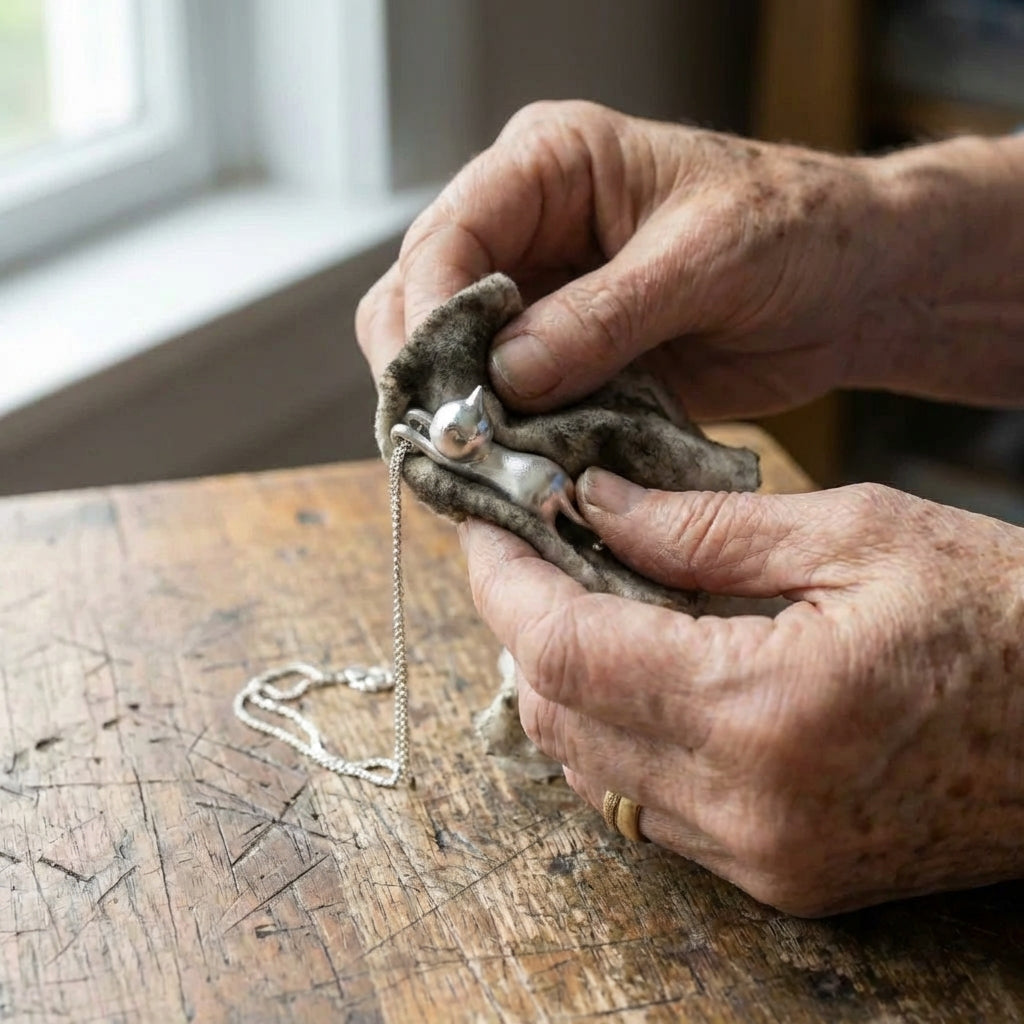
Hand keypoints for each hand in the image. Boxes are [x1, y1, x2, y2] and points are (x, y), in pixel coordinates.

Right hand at [356, 100, 1023, 417]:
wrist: (850, 288)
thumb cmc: (794, 232)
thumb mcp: (704, 259)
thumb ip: (602, 316)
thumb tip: (506, 378)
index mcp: (549, 166)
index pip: (446, 235)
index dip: (431, 314)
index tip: (446, 391)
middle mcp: (526, 229)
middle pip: (422, 299)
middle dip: (429, 373)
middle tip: (453, 442)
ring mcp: (539, 301)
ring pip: (450, 360)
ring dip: (459, 414)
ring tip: (479, 467)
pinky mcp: (562, 361)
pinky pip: (505, 405)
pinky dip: (502, 441)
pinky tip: (513, 473)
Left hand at [461, 477, 1023, 915]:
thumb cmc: (1005, 615)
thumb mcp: (859, 533)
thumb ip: (704, 528)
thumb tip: (595, 505)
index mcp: (768, 708)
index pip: (567, 650)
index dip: (505, 584)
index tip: (485, 527)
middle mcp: (750, 806)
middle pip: (560, 716)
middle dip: (521, 627)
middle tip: (529, 551)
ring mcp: (762, 856)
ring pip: (590, 769)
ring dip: (562, 681)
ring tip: (577, 598)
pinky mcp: (780, 875)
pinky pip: (645, 805)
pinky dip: (614, 733)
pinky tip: (635, 668)